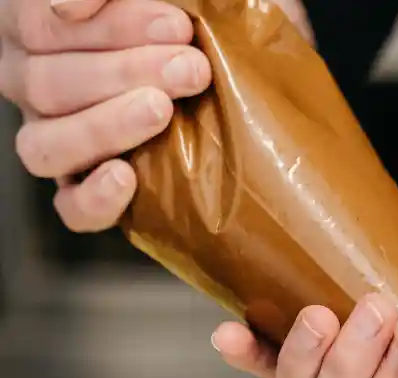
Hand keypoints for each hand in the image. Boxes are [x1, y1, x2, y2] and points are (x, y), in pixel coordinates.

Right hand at [0, 0, 311, 231]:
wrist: (234, 72)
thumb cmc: (199, 23)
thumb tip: (65, 4)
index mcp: (38, 24)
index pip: (40, 22)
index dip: (108, 25)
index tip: (177, 24)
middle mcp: (33, 80)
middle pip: (44, 83)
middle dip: (124, 73)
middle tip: (191, 69)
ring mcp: (57, 138)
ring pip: (46, 145)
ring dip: (106, 127)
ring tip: (164, 111)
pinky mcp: (87, 190)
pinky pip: (71, 207)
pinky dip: (94, 198)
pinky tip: (126, 178)